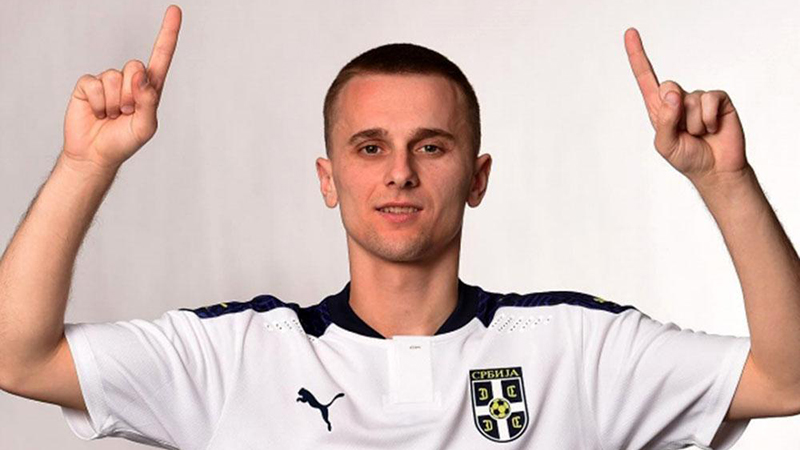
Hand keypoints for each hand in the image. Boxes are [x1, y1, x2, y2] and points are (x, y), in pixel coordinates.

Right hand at [61, 5, 181, 173]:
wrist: (95, 155)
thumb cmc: (124, 142)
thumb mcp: (145, 126)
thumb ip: (148, 101)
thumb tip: (141, 76)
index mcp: (150, 89)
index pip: (161, 57)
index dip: (168, 33)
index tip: (175, 11)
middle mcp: (130, 81)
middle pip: (136, 67)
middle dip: (131, 94)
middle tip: (125, 113)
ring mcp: (108, 82)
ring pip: (114, 77)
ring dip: (114, 102)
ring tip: (111, 116)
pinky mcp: (89, 85)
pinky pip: (95, 84)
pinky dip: (98, 103)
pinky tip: (97, 113)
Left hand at [624, 28, 747, 186]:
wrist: (717, 170)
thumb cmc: (688, 158)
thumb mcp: (666, 145)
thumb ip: (665, 120)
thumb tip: (672, 93)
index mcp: (659, 108)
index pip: (645, 78)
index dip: (637, 55)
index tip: (630, 33)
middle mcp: (678, 99)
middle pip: (668, 86)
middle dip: (675, 112)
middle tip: (685, 132)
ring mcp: (698, 98)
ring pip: (689, 100)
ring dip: (693, 124)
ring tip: (700, 135)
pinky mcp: (718, 100)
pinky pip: (709, 100)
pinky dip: (708, 119)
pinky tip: (713, 129)